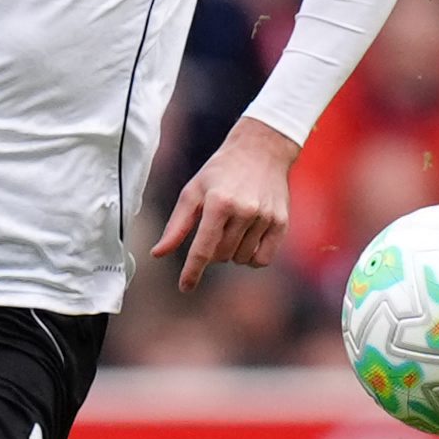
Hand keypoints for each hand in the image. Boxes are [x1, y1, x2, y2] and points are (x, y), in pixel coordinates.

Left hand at [150, 116, 300, 293]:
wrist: (261, 150)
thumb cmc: (220, 172)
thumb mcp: (193, 191)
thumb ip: (176, 225)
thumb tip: (157, 253)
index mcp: (218, 202)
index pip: (203, 248)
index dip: (192, 272)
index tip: (185, 287)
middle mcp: (244, 210)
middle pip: (221, 256)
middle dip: (212, 251)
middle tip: (214, 229)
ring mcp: (265, 217)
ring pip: (241, 259)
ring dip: (232, 253)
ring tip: (233, 228)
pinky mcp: (281, 222)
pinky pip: (263, 259)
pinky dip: (252, 257)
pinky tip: (247, 241)